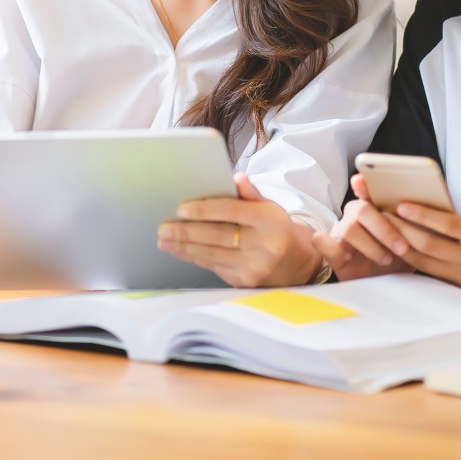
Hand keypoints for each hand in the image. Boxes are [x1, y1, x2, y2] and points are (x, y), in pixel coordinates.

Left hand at [157, 173, 322, 287]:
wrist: (296, 263)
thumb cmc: (276, 229)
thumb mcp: (269, 207)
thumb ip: (250, 194)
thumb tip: (236, 178)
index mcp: (270, 220)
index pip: (230, 212)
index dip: (203, 210)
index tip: (181, 209)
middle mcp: (264, 245)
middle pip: (217, 236)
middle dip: (186, 232)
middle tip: (163, 227)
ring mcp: (255, 267)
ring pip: (211, 254)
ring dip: (184, 247)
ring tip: (164, 240)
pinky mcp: (245, 282)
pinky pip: (213, 267)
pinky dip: (194, 258)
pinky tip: (180, 251)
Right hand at [311, 174, 416, 280]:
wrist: (390, 284)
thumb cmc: (401, 256)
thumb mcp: (415, 239)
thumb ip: (418, 223)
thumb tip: (430, 211)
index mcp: (376, 207)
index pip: (367, 188)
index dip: (364, 183)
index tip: (363, 181)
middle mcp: (356, 216)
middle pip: (361, 209)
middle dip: (384, 228)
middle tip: (402, 247)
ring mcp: (343, 233)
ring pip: (348, 227)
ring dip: (370, 245)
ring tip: (386, 259)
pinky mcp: (334, 253)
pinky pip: (322, 242)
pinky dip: (328, 245)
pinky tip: (347, 255)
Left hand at [386, 171, 460, 307]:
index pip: (449, 226)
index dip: (423, 216)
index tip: (402, 205)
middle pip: (431, 245)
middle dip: (404, 230)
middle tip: (384, 215)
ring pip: (425, 262)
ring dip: (402, 246)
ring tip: (385, 230)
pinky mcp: (459, 289)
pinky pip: (430, 273)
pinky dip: (412, 260)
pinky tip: (397, 247)